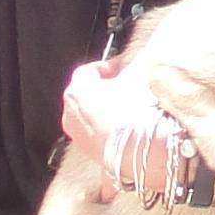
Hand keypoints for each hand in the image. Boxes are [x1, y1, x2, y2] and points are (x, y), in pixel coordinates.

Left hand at [61, 65, 195, 204]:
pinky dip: (111, 126)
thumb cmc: (138, 110)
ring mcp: (79, 136)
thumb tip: (138, 60)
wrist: (143, 153)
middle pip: (88, 93)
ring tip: (133, 107)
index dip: (109, 67)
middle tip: (129, 85)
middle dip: (107, 88)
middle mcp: (70, 114)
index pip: (89, 71)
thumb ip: (134, 63)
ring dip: (109, 108)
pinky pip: (99, 132)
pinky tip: (131, 125)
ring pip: (93, 114)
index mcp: (76, 90)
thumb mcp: (139, 75)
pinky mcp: (90, 153)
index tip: (124, 66)